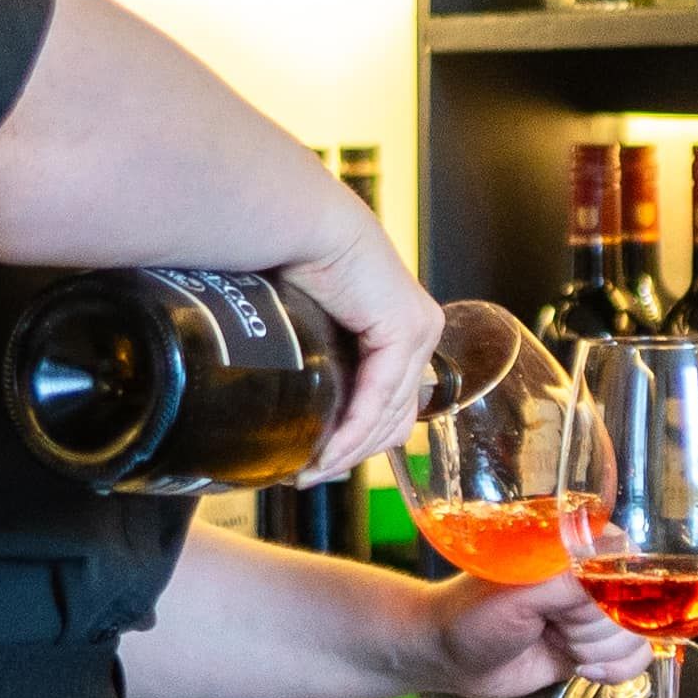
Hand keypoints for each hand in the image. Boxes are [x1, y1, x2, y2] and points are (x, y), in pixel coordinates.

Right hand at [282, 189, 442, 470]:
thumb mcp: (305, 326)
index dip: (354, 441)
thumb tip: (280, 403)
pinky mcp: (407, 329)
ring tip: (307, 470)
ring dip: (348, 450)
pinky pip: (380, 397)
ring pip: (389, 415)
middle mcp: (415, 330)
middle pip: (393, 417)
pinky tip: (325, 451)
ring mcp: (417, 330)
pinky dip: (352, 430)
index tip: (314, 465)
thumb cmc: (287, 260)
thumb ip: (311, 362)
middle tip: (306, 475)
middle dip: (350, 454)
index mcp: (396, 327)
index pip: (388, 403)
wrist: (294, 222)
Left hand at [414, 573, 639, 697]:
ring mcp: (597, 612)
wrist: (448, 657)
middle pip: (637, 608)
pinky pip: (635, 658)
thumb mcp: (517, 594)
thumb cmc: (472, 614)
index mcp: (578, 543)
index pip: (629, 565)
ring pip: (637, 637)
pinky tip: (578, 666)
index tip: (568, 610)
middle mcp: (594, 574)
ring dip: (596, 651)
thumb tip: (620, 575)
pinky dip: (612, 670)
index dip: (607, 597)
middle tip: (549, 626)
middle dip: (593, 630)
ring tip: (555, 641)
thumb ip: (569, 582)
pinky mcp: (596, 645)